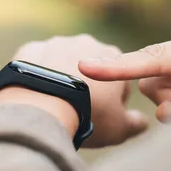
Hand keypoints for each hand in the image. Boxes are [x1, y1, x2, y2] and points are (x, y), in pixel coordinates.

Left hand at [0, 35, 148, 147]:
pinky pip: (35, 63)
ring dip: (59, 79)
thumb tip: (142, 123)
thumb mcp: (119, 128)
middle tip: (76, 111)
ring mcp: (55, 43)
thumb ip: (135, 123)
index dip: (112, 101)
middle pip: (89, 68)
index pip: (118, 79)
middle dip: (85, 85)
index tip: (100, 117)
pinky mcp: (29, 49)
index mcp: (112, 56)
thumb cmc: (86, 118)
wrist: (40, 108)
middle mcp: (85, 42)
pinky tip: (33, 96)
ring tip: (52, 105)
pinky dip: (35, 77)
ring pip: (60, 63)